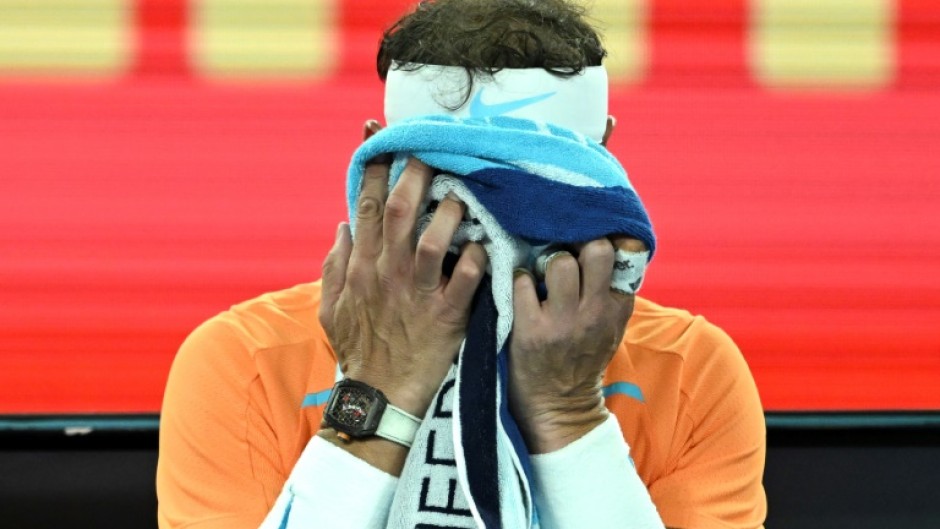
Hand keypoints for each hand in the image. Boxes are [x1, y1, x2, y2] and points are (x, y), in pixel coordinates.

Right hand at [318, 148, 487, 418]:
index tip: (379, 135)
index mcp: (361, 266)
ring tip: (465, 194)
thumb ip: (334, 265)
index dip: (372, 166)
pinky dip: (476, 256)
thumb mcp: (332, 308)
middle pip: (400, 210)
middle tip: (433, 152)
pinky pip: (464, 278)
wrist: (380, 396)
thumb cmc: (360, 349)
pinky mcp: (446, 315)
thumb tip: (341, 226)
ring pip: (433, 237)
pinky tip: (484, 244)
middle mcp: (387, 272)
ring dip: (450, 211)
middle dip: (416, 174)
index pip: (365, 205)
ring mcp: (417, 293)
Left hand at [508, 237, 646, 452]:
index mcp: (616, 309)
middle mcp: (594, 312)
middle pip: (597, 250)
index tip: (589, 239)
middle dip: (578, 243)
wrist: (560, 407)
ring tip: (542, 272)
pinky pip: (523, 282)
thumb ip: (612, 293)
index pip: (622, 255)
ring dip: (547, 260)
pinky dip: (519, 280)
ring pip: (560, 261)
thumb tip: (609, 246)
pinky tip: (521, 289)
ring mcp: (563, 321)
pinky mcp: (531, 330)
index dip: (604, 240)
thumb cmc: (582, 360)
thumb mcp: (610, 328)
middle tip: (565, 251)